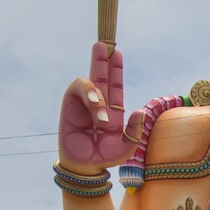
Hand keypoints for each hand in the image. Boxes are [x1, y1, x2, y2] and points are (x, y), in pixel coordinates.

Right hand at [58, 41, 145, 171]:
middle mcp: (98, 103)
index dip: (115, 69)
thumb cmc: (105, 157)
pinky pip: (79, 89)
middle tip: (103, 43)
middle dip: (102, 59)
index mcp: (113, 110)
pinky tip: (95, 108)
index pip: (115, 84)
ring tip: (102, 120)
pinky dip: (89, 94)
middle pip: (100, 75)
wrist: (86, 166)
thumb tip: (139, 111)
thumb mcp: (126, 146)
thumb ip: (135, 131)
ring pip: (90, 83)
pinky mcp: (71, 105)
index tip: (116, 52)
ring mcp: (83, 103)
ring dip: (98, 94)